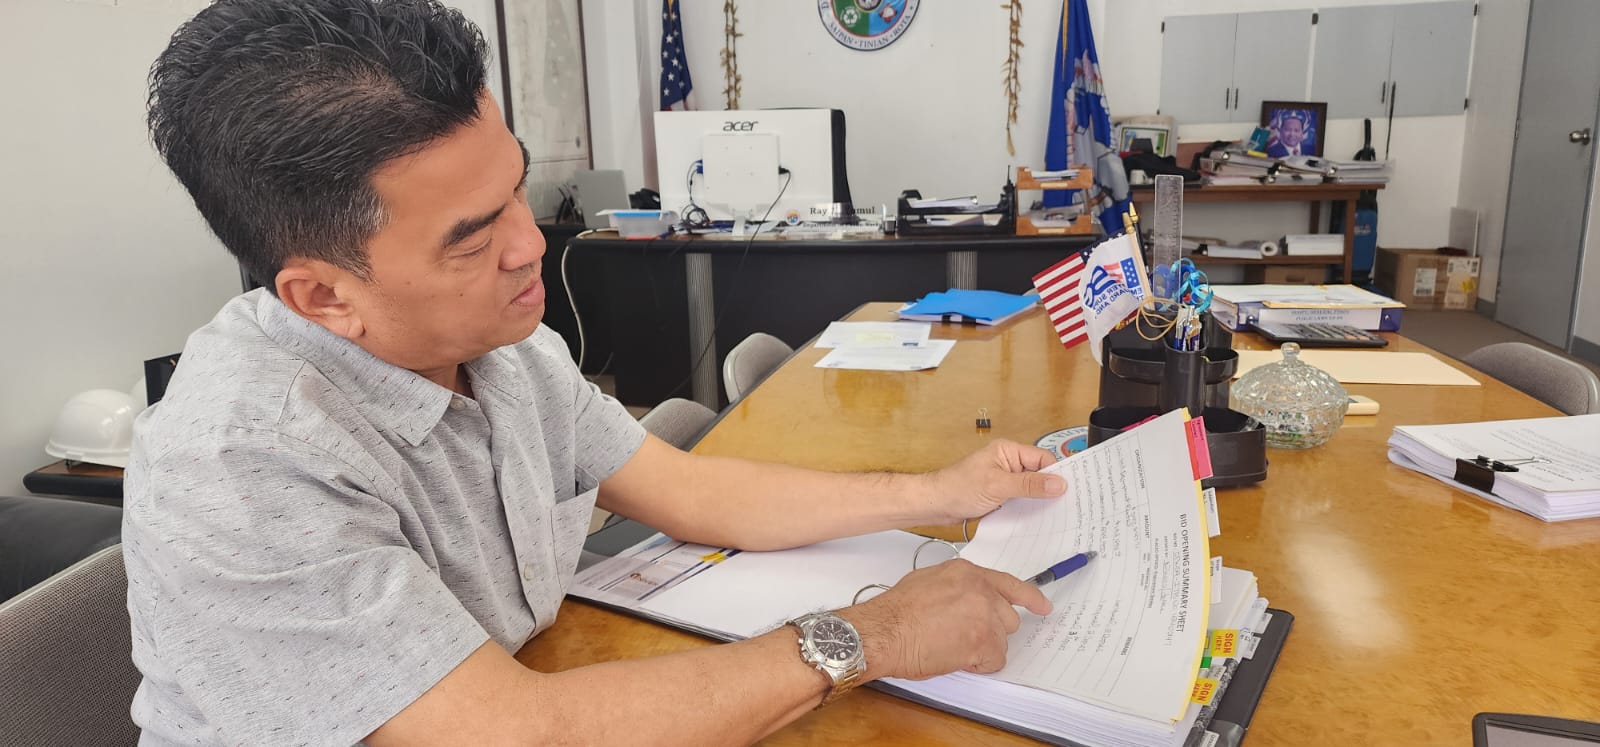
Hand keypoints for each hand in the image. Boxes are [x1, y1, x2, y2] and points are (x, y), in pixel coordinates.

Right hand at [839, 559, 1050, 679]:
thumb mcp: (929, 581)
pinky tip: (955, 657)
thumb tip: (965, 600)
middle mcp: (981, 589)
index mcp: (967, 572)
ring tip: (952, 645)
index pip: (1009, 584)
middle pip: (1007, 617)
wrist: (884, 630)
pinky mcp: (983, 640)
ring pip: (1002, 640)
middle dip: (991, 630)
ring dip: (983, 647)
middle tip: (963, 636)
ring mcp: (985, 614)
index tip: (1043, 606)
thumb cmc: (896, 611)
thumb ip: (957, 586)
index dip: (1030, 598)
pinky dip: (978, 665)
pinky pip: (994, 660)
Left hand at [922, 440, 1065, 523]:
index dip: (1057, 474)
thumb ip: (1029, 485)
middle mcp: (1008, 463)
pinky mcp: (1000, 495)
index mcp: (1008, 451)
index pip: (1043, 459)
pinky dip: (1027, 508)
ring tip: (1054, 515)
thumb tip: (1058, 483)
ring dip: (1038, 501)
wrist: (935, 504)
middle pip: (1039, 474)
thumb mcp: (998, 485)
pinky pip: (1021, 500)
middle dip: (1050, 489)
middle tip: (1067, 505)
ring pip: (1031, 489)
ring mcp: (1004, 480)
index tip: (1071, 490)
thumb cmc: (958, 488)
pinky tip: (1035, 519)